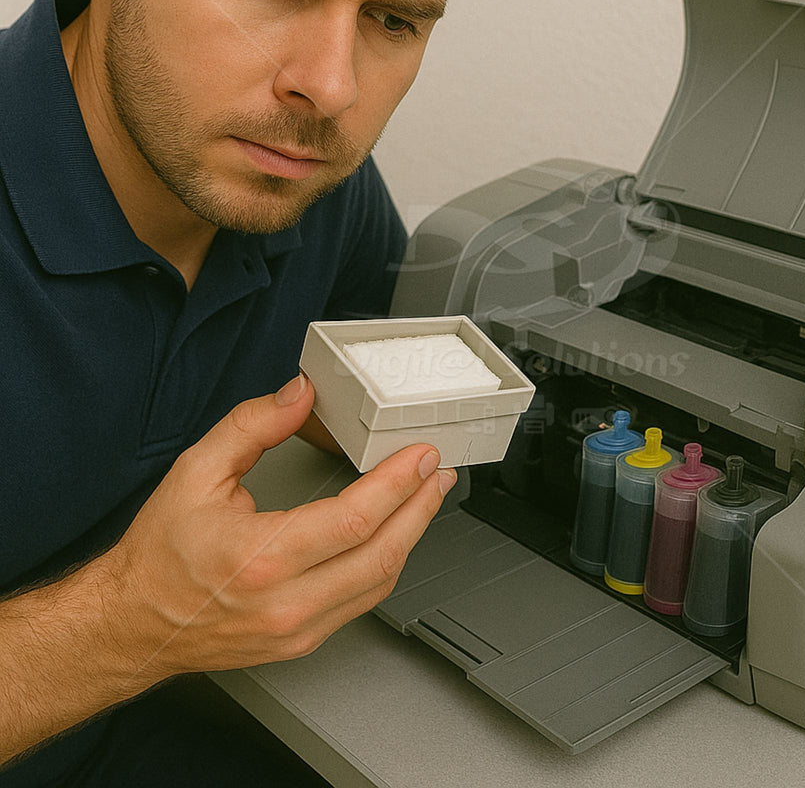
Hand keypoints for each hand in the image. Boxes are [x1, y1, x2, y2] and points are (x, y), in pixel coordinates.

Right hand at [99, 374, 455, 681]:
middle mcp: (286, 602)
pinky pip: (363, 601)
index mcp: (260, 558)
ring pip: (380, 582)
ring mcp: (299, 629)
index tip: (421, 456)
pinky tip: (395, 535)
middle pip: (382, 554)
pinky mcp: (304, 641)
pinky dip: (387, 563)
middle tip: (438, 472)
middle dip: (420, 507)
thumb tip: (299, 394)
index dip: (398, 484)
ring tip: (426, 497)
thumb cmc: (161, 554)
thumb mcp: (197, 472)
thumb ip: (253, 426)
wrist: (134, 622)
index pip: (355, 519)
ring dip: (412, 535)